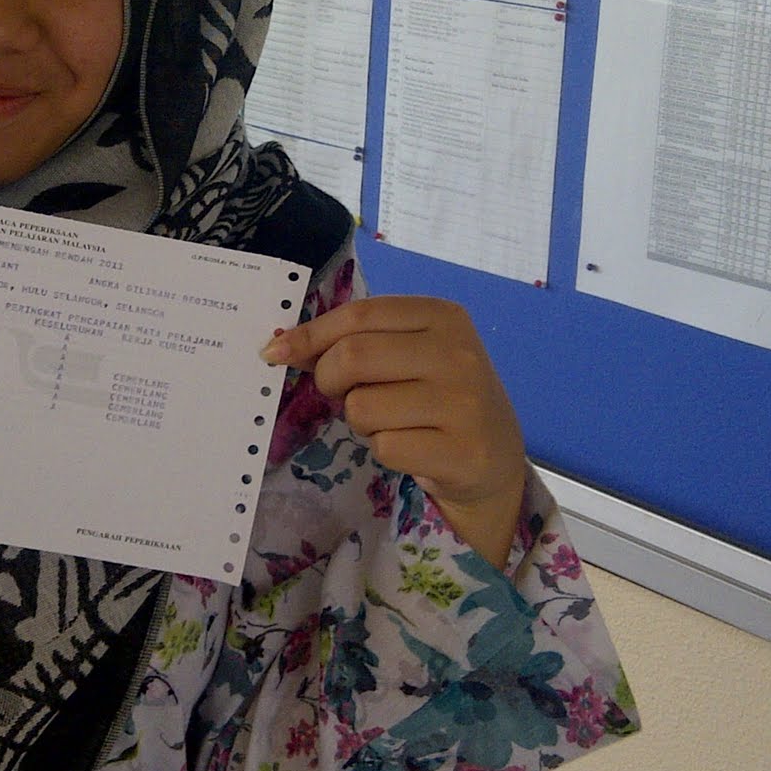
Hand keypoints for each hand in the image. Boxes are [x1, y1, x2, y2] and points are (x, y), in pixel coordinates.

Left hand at [262, 295, 526, 567]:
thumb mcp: (405, 353)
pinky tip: (412, 447)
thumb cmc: (436, 396)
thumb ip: (353, 341)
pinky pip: (385, 447)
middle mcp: (459, 352)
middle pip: (353, 357)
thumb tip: (280, 346)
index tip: (277, 353)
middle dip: (330, 380)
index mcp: (443, 315)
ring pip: (362, 406)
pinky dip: (384, 450)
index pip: (358, 314)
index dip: (310, 335)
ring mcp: (465, 403)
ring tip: (391, 421)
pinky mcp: (462, 451)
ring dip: (360, 421)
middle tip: (342, 394)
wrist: (494, 456)